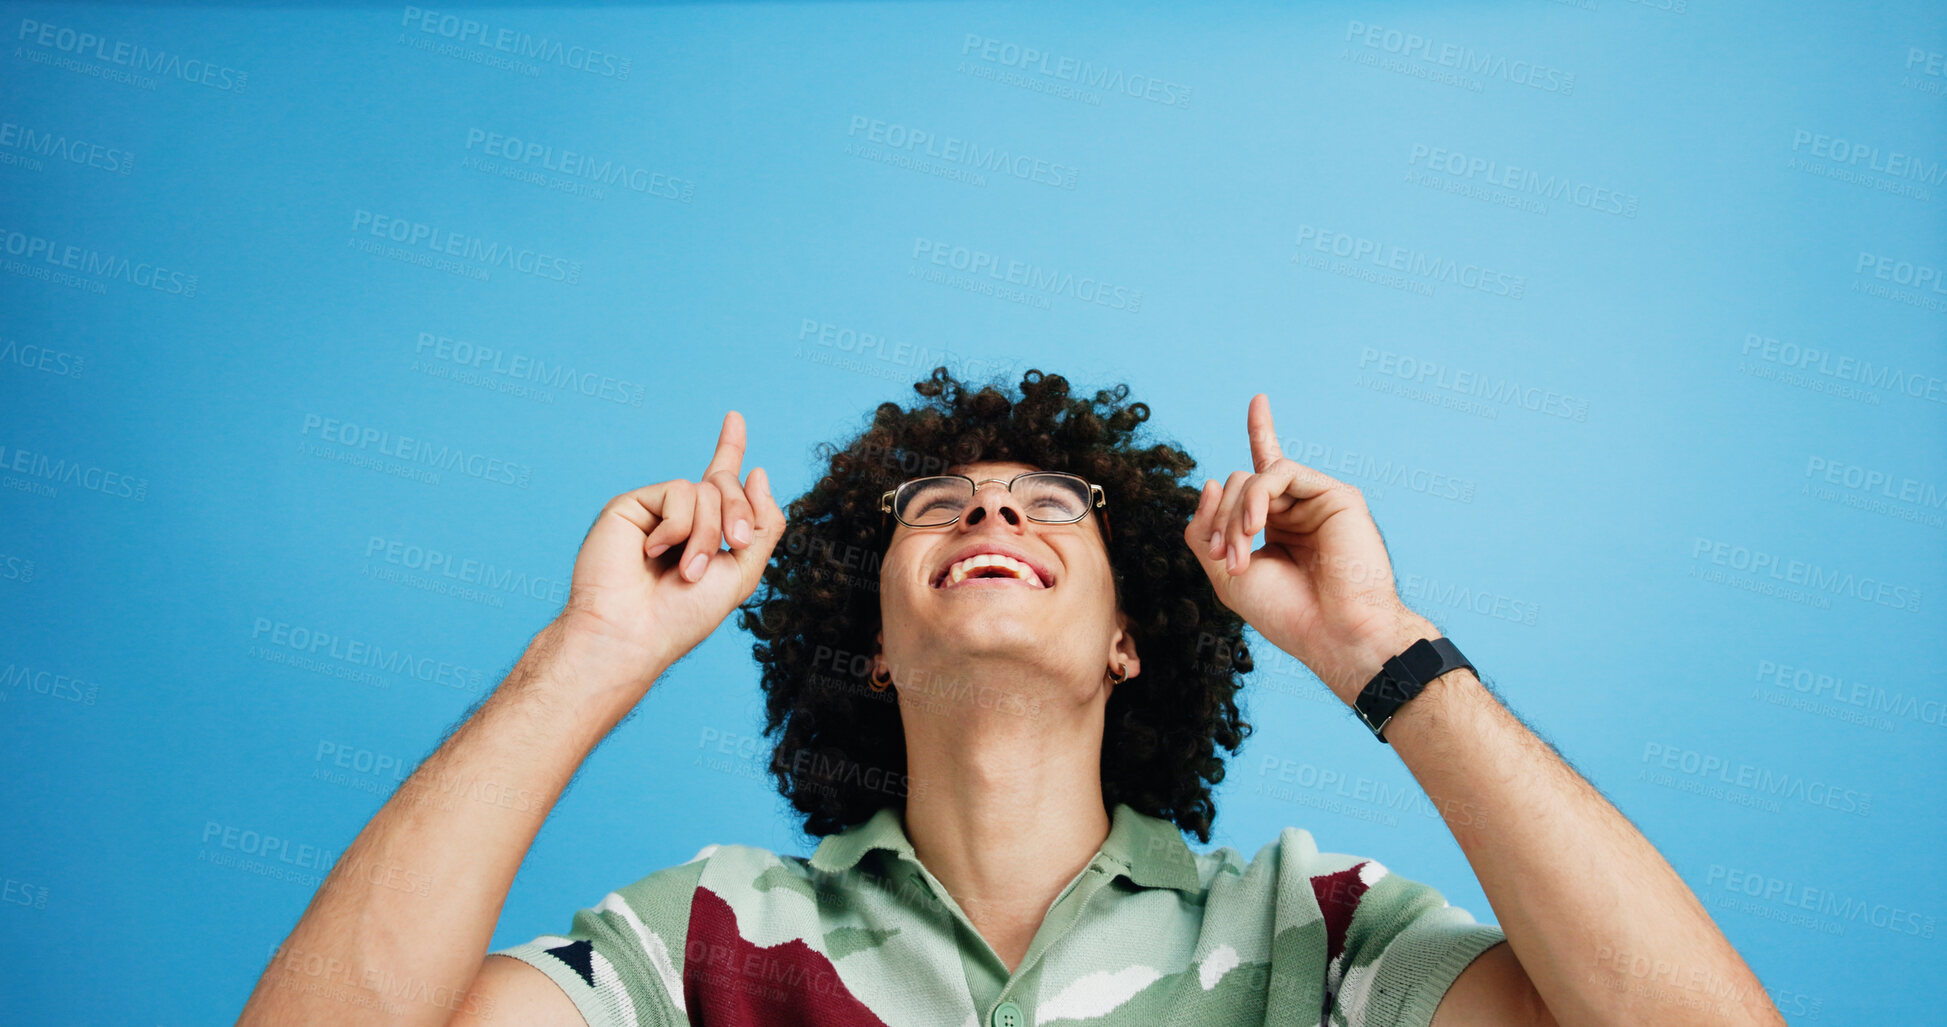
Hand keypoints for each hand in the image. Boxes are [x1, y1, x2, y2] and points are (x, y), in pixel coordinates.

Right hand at [554, 411, 784, 695]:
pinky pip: (678, 492)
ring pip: (706, 490)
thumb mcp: (742, 573)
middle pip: (727, 485)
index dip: (729, 449)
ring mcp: (656, 510)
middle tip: (733, 548)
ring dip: (708, 533)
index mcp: (705, 534)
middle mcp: (680, 518)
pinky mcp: (632, 504)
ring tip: (687, 570)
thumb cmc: (682, 616)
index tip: (734, 417)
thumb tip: (758, 471)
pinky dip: (678, 527)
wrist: (632, 632)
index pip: (720, 484)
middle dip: (740, 514)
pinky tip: (653, 552)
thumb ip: (763, 525)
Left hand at [1184, 394, 1432, 703]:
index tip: (1260, 401)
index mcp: (1277, 528)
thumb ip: (1207, 529)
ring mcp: (1316, 501)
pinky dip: (1255, 496)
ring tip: (1240, 555)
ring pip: (1253, 478)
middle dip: (1221, 522)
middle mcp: (1296, 510)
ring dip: (1234, 516)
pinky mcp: (1335, 494)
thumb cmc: (1286, 614)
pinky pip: (1279, 471)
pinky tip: (1256, 526)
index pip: (1261, 478)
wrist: (1333, 634)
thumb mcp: (1225, 575)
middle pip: (1237, 485)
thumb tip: (1212, 480)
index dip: (1262, 435)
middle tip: (1229, 563)